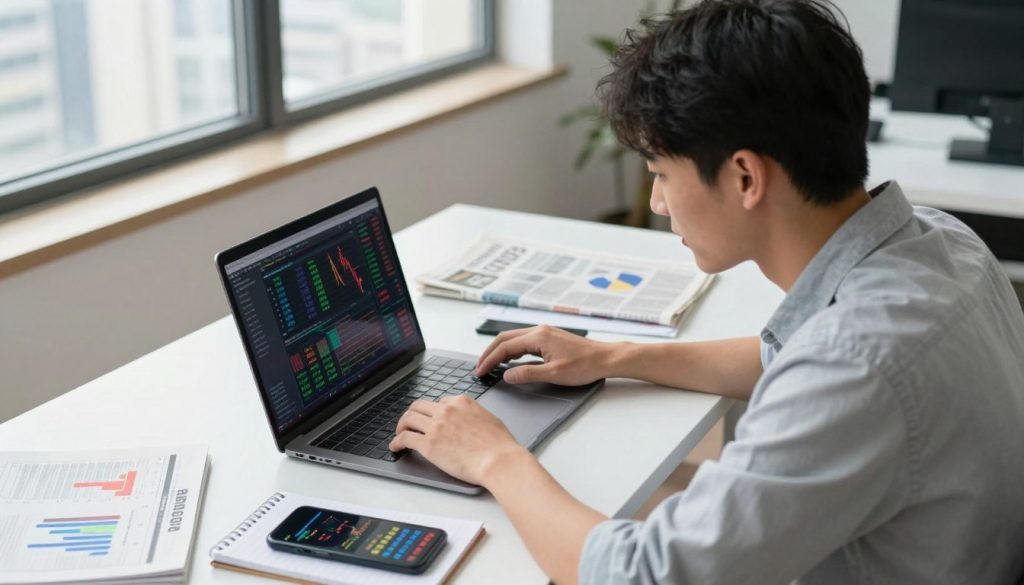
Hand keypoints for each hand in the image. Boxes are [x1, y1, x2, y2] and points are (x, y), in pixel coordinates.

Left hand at [388, 395, 527, 485]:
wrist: (499, 460)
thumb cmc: (500, 445)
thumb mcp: (489, 419)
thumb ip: (474, 415)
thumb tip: (469, 421)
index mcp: (462, 402)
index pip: (440, 402)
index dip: (433, 412)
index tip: (431, 420)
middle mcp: (446, 410)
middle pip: (419, 406)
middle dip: (412, 414)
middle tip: (409, 424)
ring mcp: (436, 426)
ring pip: (408, 418)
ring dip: (401, 426)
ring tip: (399, 434)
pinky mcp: (428, 444)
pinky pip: (404, 438)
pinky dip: (396, 441)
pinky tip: (396, 447)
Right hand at [476, 325, 612, 385]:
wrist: (605, 358)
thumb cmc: (584, 366)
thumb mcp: (554, 374)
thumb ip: (527, 374)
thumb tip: (507, 375)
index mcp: (538, 337)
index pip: (505, 346)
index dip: (489, 360)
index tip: (480, 371)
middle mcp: (539, 331)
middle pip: (505, 338)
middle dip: (489, 352)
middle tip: (479, 367)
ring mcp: (544, 333)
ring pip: (514, 339)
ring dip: (499, 351)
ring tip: (490, 365)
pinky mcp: (549, 338)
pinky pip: (523, 342)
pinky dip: (511, 350)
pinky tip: (509, 360)